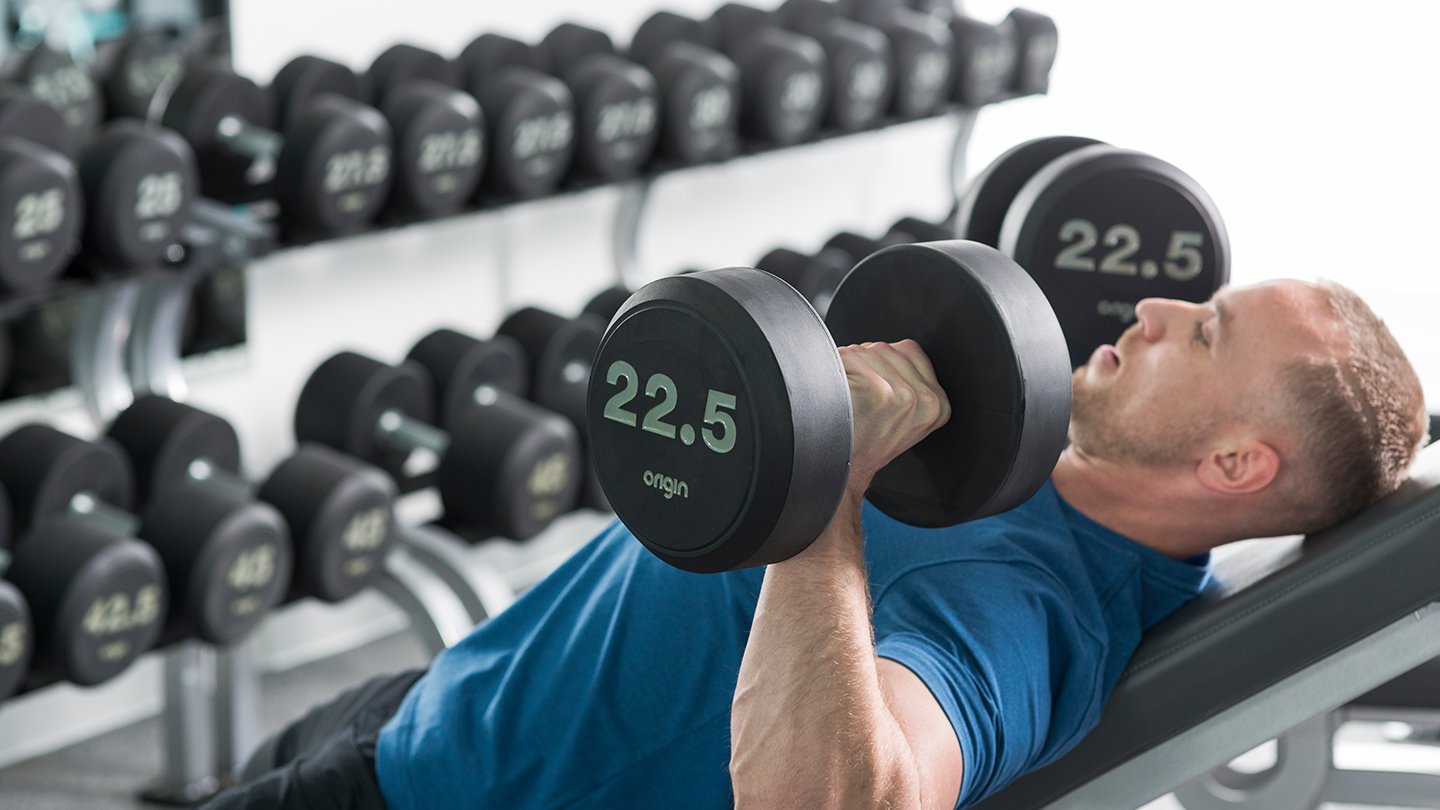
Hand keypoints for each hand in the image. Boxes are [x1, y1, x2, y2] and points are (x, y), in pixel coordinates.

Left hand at [840, 340, 950, 493]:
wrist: (843, 472)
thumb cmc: (867, 442)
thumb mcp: (906, 418)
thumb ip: (911, 382)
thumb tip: (892, 349)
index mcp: (939, 405)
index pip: (910, 350)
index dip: (884, 362)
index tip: (875, 388)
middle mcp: (926, 399)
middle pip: (886, 348)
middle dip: (866, 363)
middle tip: (857, 396)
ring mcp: (903, 395)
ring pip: (866, 350)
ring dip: (849, 366)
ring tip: (849, 397)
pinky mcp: (878, 391)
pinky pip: (848, 357)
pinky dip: (835, 369)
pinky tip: (838, 394)